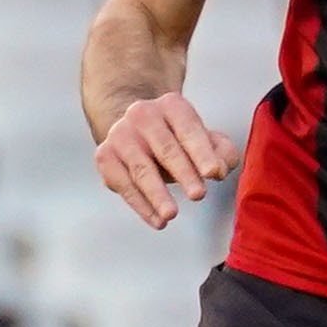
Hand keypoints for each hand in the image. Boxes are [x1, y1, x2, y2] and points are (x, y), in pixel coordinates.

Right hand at [96, 91, 239, 229]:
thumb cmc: (177, 139)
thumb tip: (219, 171)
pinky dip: (141, 206)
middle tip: (199, 196)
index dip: (202, 152)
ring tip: (172, 215)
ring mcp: (120, 134)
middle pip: (165, 148)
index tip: (213, 174)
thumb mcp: (203, 139)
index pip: (189, 129)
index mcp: (171, 105)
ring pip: (141, 169)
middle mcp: (142, 114)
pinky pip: (124, 185)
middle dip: (183, 173)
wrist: (134, 130)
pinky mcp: (105, 155)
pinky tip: (158, 221)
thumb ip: (221, 152)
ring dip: (157, 194)